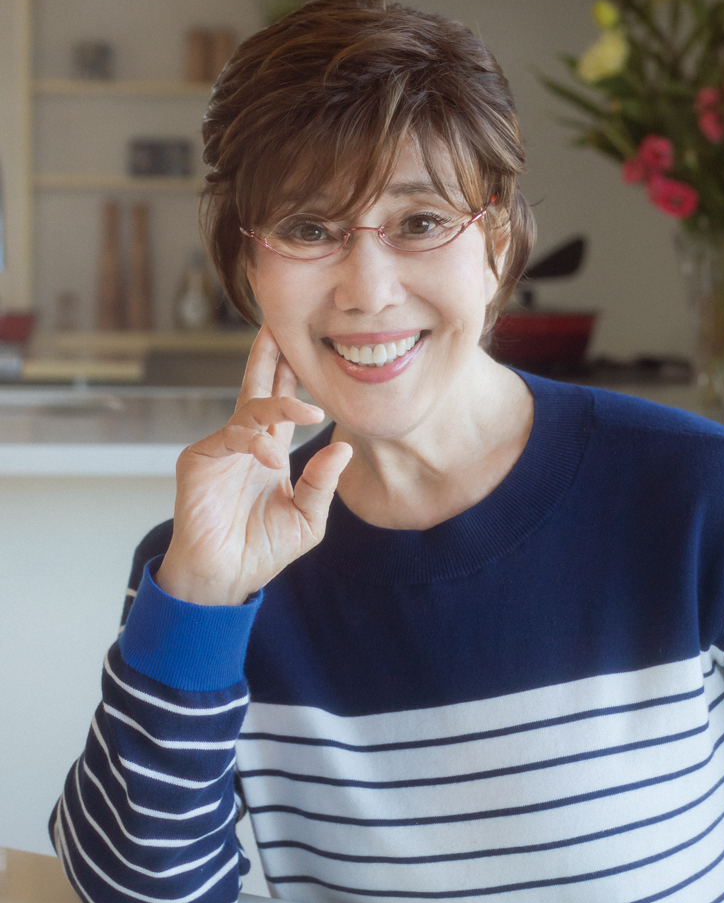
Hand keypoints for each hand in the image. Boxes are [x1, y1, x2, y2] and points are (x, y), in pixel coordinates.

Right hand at [156, 325, 351, 605]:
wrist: (226, 578)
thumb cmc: (264, 549)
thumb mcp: (307, 518)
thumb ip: (322, 483)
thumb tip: (343, 448)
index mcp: (270, 450)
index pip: (281, 403)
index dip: (292, 376)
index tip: (313, 348)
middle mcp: (246, 443)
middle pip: (257, 388)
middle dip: (269, 356)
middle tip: (280, 324)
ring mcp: (221, 449)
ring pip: (248, 407)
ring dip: (280, 404)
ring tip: (310, 414)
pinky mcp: (200, 460)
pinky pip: (229, 436)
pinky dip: (254, 440)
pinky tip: (272, 456)